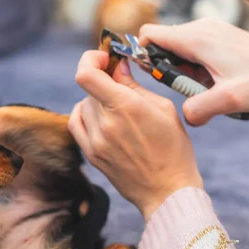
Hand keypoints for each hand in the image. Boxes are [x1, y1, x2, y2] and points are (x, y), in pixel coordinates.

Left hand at [69, 51, 202, 220]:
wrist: (167, 191)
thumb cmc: (173, 149)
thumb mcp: (163, 109)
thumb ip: (134, 85)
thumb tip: (117, 65)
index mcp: (125, 107)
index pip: (86, 74)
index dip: (90, 59)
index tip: (103, 58)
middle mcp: (105, 123)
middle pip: (88, 88)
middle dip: (102, 79)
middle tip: (118, 81)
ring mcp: (94, 141)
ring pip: (82, 104)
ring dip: (95, 99)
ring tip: (116, 106)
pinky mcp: (90, 154)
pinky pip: (75, 123)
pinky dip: (84, 114)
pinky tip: (100, 116)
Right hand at [139, 18, 248, 125]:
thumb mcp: (228, 100)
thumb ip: (198, 109)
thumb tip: (186, 116)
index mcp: (196, 38)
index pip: (149, 35)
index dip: (141, 54)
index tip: (148, 75)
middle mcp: (200, 30)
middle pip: (162, 44)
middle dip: (163, 68)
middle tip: (182, 88)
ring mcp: (209, 32)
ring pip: (177, 50)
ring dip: (181, 71)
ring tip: (201, 87)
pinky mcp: (217, 39)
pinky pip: (192, 52)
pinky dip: (193, 68)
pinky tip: (209, 83)